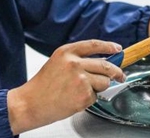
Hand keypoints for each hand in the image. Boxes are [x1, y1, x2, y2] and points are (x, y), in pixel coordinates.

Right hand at [7, 39, 125, 134]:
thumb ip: (77, 60)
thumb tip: (103, 62)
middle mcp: (74, 63)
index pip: (94, 45)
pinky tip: (75, 99)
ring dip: (100, 87)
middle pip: (105, 65)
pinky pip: (96, 96)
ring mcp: (80, 79)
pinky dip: (89, 99)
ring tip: (82, 91)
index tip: (118, 49)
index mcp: (66, 52)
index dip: (108, 46)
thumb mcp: (58, 63)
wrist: (29, 104)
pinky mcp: (83, 95)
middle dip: (116, 72)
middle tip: (120, 75)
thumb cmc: (42, 86)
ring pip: (105, 82)